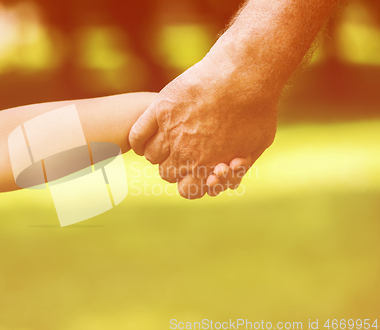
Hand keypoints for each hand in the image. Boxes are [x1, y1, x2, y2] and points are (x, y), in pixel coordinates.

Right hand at [129, 52, 277, 198]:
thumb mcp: (257, 145)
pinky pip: (137, 135)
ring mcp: (170, 132)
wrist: (245, 74)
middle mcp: (185, 154)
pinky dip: (139, 140)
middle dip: (176, 165)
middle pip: (166, 173)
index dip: (191, 180)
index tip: (196, 168)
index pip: (186, 190)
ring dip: (159, 151)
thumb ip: (238, 166)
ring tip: (168, 137)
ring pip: (152, 155)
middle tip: (184, 150)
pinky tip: (146, 136)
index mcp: (207, 167)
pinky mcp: (160, 110)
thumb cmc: (257, 108)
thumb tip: (222, 172)